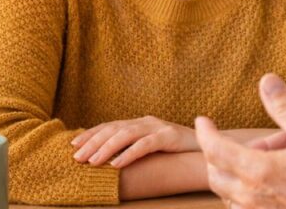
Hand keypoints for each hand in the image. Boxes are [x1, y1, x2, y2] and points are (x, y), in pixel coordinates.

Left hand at [71, 115, 197, 167]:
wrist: (212, 148)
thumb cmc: (179, 152)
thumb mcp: (153, 149)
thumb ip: (135, 149)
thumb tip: (109, 160)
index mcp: (141, 123)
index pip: (111, 126)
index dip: (91, 134)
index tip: (73, 145)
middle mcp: (147, 122)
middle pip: (114, 129)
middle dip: (93, 142)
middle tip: (76, 157)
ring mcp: (159, 127)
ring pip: (126, 135)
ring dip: (106, 148)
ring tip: (92, 162)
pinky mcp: (170, 137)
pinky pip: (145, 144)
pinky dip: (129, 154)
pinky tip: (116, 164)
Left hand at [195, 74, 285, 208]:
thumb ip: (285, 107)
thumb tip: (267, 80)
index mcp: (258, 169)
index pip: (214, 149)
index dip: (204, 132)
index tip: (202, 120)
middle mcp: (250, 196)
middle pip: (215, 174)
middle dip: (216, 153)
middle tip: (231, 140)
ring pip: (226, 194)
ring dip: (229, 174)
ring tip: (252, 160)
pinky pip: (240, 208)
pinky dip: (240, 192)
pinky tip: (260, 184)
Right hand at [247, 82, 285, 208]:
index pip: (283, 141)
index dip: (263, 145)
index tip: (244, 148)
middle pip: (275, 162)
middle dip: (254, 166)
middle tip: (230, 172)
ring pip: (278, 185)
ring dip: (260, 188)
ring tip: (239, 196)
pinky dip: (274, 202)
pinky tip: (261, 206)